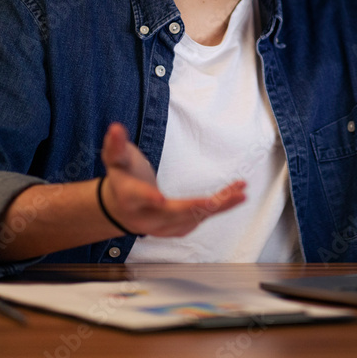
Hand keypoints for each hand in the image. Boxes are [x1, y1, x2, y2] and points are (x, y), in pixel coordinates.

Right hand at [99, 122, 245, 236]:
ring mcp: (163, 227)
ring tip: (240, 193)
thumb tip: (116, 128)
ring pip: (192, 218)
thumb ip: (116, 145)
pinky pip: (199, 219)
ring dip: (218, 207)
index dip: (148, 199)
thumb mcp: (116, 160)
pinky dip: (218, 208)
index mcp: (129, 198)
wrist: (120, 208)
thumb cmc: (122, 179)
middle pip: (174, 213)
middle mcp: (146, 218)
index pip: (138, 198)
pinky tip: (235, 196)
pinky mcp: (177, 229)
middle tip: (221, 198)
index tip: (160, 199)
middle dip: (199, 206)